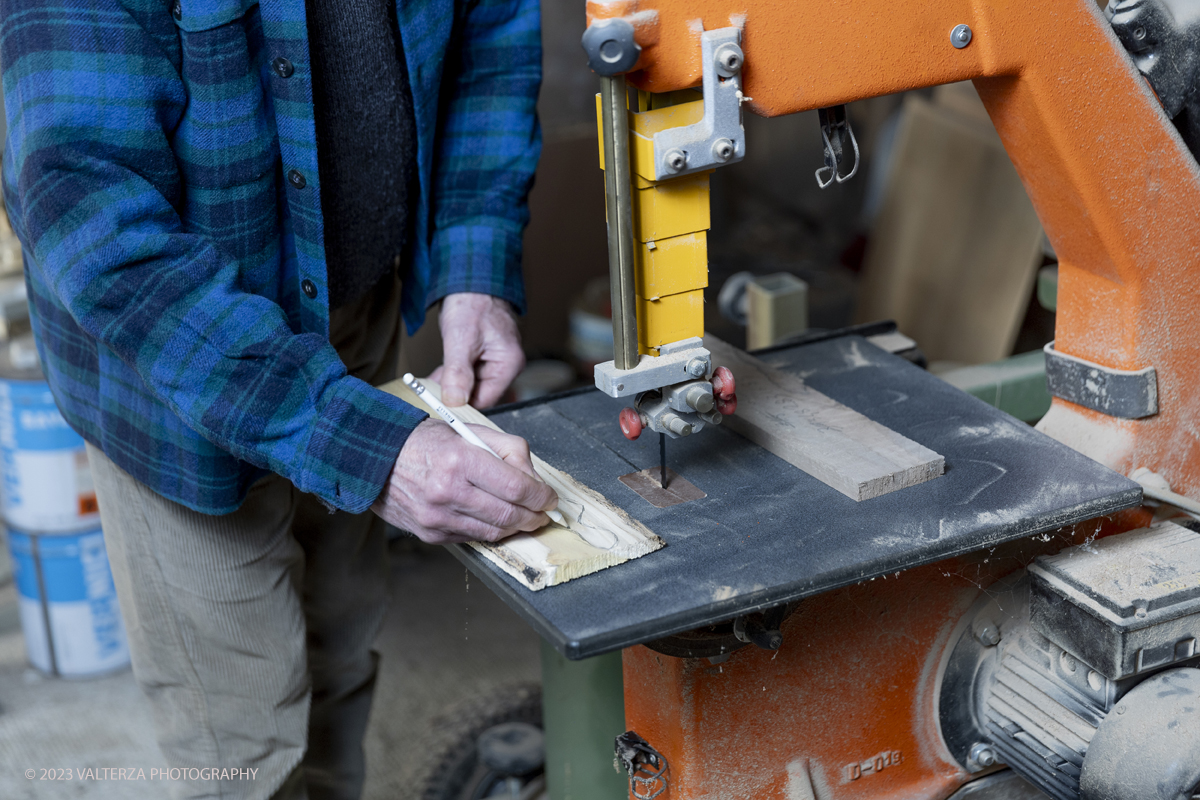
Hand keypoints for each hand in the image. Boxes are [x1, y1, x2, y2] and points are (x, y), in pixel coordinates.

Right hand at [372, 418, 558, 543]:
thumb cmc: (423, 442)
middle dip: (534, 516)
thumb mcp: (468, 431)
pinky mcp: (431, 534)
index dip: (541, 496)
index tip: (549, 497)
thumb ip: (507, 450)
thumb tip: (534, 480)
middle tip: (543, 512)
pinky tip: (496, 519)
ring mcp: (437, 517)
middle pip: (508, 515)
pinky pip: (473, 538)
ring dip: (516, 527)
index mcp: (459, 459)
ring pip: (494, 532)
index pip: (515, 486)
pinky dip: (491, 530)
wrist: (373, 459)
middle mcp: (447, 491)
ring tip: (525, 517)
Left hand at [430, 293, 523, 407]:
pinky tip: (442, 369)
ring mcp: (496, 359)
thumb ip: (458, 373)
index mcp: (509, 363)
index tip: (440, 403)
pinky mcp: (485, 355)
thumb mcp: (461, 340)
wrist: (470, 280)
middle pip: (479, 393)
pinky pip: (470, 372)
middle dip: (456, 391)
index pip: (486, 399)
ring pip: (472, 383)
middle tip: (431, 388)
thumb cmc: (471, 302)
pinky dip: (455, 373)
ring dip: (453, 382)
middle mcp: (506, 364)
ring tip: (435, 377)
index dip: (462, 403)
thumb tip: (455, 400)